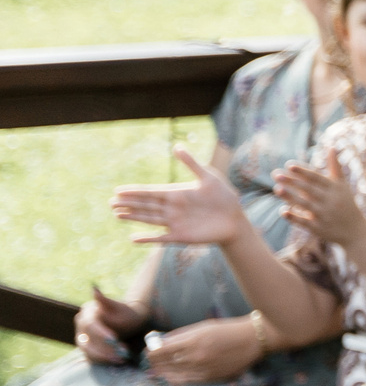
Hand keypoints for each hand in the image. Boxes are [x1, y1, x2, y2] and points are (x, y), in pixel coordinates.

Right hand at [74, 286, 147, 365]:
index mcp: (87, 312)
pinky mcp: (87, 348)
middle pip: (88, 340)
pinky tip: (119, 360)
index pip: (91, 325)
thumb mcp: (119, 306)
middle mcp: (81, 325)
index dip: (101, 334)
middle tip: (123, 352)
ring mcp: (83, 338)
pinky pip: (92, 357)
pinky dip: (105, 360)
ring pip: (88, 351)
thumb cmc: (127, 313)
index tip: (115, 340)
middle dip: (105, 348)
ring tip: (123, 358)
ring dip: (105, 356)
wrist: (132, 323)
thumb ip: (105, 301)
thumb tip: (93, 289)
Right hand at [112, 150, 247, 247]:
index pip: (151, 192)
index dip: (134, 192)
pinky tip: (133, 238)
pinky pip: (160, 238)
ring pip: (149, 219)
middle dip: (128, 204)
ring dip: (133, 217)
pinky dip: (148, 239)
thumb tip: (176, 146)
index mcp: (176, 194)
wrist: (236, 219)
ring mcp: (175, 222)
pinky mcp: (181, 236)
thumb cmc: (224, 196)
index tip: (118, 190)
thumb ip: (191, 163)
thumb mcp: (208, 177)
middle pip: (146, 205)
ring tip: (117, 214)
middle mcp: (172, 208)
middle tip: (110, 202)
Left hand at [147, 317, 266, 383]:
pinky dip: (175, 379)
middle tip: (151, 359)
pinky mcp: (210, 378)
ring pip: (173, 375)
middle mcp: (196, 357)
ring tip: (158, 369)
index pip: (160, 351)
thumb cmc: (228, 329)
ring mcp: (203, 370)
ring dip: (162, 372)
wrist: (253, 340)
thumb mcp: (203, 327)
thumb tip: (161, 341)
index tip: (149, 350)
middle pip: (164, 364)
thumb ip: (181, 335)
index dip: (151, 351)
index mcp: (192, 341)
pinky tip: (170, 376)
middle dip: (155, 362)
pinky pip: (186, 382)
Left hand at [276, 150, 365, 247]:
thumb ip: (335, 166)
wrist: (356, 231)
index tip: (289, 165)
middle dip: (292, 181)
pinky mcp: (318, 228)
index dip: (303, 171)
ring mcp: (324, 215)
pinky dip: (294, 217)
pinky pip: (304, 222)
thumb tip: (332, 146)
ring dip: (290, 197)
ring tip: (277, 188)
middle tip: (276, 174)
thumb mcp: (342, 185)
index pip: (316, 178)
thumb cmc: (346, 204)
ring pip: (305, 204)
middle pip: (308, 189)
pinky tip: (282, 211)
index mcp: (335, 189)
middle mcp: (330, 201)